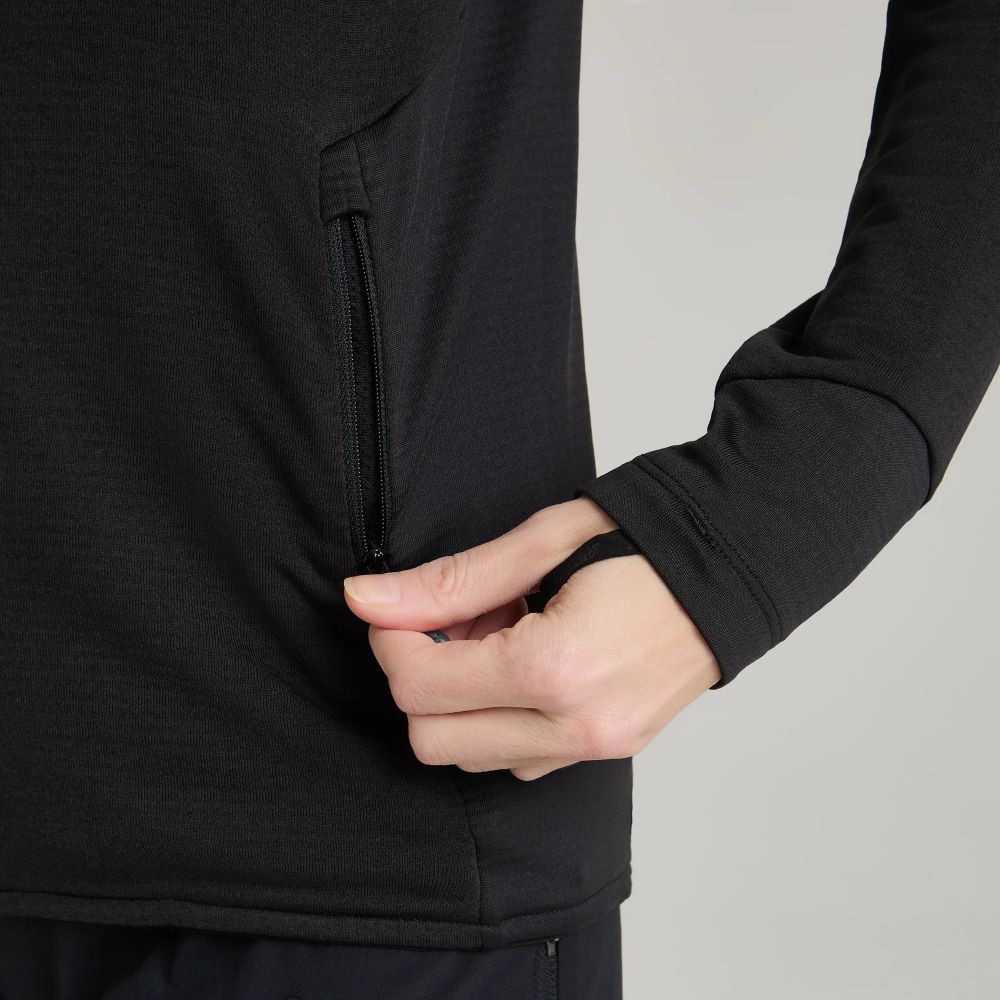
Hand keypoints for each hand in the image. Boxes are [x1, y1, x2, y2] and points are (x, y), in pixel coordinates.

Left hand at [343, 497, 721, 780]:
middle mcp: (576, 728)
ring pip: (471, 756)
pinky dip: (496, 717)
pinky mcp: (608, 753)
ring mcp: (596, 750)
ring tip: (495, 633)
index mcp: (556, 669)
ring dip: (457, 700)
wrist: (732, 565)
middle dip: (418, 677)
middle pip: (433, 739)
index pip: (421, 685)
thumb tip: (364, 598)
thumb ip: (450, 581)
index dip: (390, 639)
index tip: (397, 604)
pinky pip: (518, 759)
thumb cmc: (646, 541)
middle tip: (448, 619)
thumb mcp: (543, 542)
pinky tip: (522, 660)